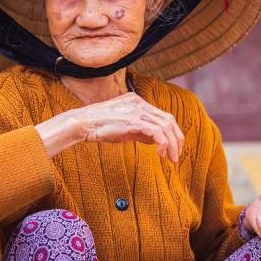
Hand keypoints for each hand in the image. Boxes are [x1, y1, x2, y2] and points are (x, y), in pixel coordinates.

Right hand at [36, 92, 183, 160]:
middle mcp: (139, 103)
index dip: (172, 132)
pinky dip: (162, 143)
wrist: (83, 123)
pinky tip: (160, 154)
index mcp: (137, 101)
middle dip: (176, 138)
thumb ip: (140, 131)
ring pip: (165, 126)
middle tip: (177, 155)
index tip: (173, 147)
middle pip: (168, 119)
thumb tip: (156, 141)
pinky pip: (156, 132)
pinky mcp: (133, 121)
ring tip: (171, 158)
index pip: (162, 115)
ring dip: (172, 144)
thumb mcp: (124, 127)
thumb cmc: (100, 126)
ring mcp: (137, 110)